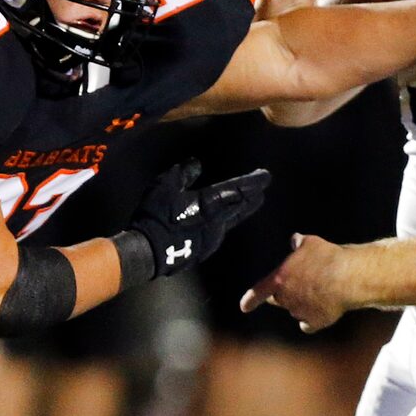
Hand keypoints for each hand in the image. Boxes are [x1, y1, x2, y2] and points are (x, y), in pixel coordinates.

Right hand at [126, 159, 270, 277]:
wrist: (149, 252)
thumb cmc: (158, 215)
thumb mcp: (166, 185)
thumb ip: (184, 174)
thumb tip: (196, 164)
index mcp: (212, 203)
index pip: (239, 189)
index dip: (254, 182)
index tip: (266, 176)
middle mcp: (219, 221)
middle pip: (242, 207)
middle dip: (253, 197)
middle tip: (261, 191)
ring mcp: (213, 238)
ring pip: (233, 220)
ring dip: (241, 210)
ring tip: (248, 203)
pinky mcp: (205, 250)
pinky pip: (219, 232)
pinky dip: (224, 222)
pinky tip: (222, 222)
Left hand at [239, 232, 355, 332]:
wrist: (347, 278)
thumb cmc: (326, 258)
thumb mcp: (311, 243)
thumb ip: (299, 244)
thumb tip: (295, 240)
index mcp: (279, 279)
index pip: (258, 292)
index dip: (250, 299)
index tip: (244, 307)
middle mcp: (286, 299)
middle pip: (278, 300)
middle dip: (284, 294)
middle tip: (299, 284)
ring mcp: (299, 312)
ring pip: (295, 310)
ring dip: (300, 304)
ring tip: (319, 291)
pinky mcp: (315, 322)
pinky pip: (308, 324)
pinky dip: (312, 320)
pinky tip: (320, 311)